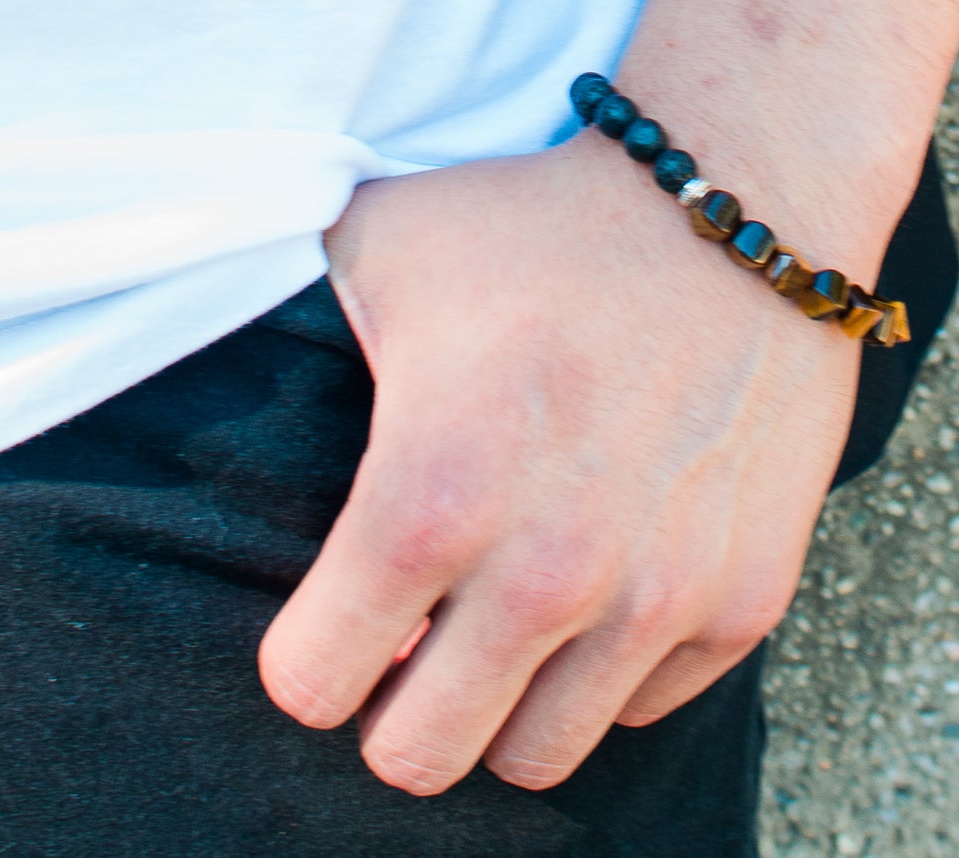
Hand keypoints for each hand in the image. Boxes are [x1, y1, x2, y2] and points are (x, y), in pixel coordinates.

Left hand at [255, 130, 862, 793]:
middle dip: (396, 703)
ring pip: (533, 757)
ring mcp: (654, 598)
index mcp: (431, 497)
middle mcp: (544, 573)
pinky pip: (639, 707)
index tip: (333, 610)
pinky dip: (608, 667)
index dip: (307, 650)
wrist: (733, 200)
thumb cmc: (539, 222)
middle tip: (412, 632)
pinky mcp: (741, 601)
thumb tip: (216, 389)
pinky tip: (601, 574)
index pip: (310, 685)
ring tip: (504, 613)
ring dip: (504, 697)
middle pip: (416, 756)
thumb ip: (287, 334)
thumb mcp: (378, 243)